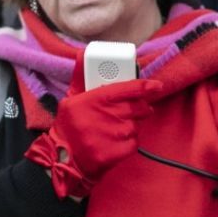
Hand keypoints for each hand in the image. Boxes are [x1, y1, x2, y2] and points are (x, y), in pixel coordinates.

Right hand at [25, 79, 161, 198]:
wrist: (60, 161)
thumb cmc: (68, 128)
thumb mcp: (70, 100)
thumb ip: (81, 78)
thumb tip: (83, 55)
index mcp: (92, 100)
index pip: (126, 88)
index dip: (144, 86)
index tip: (156, 86)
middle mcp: (103, 116)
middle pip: (136, 107)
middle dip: (140, 108)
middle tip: (134, 110)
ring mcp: (110, 136)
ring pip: (135, 126)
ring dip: (130, 127)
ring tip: (115, 130)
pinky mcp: (114, 153)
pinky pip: (133, 143)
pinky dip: (128, 143)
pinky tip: (115, 143)